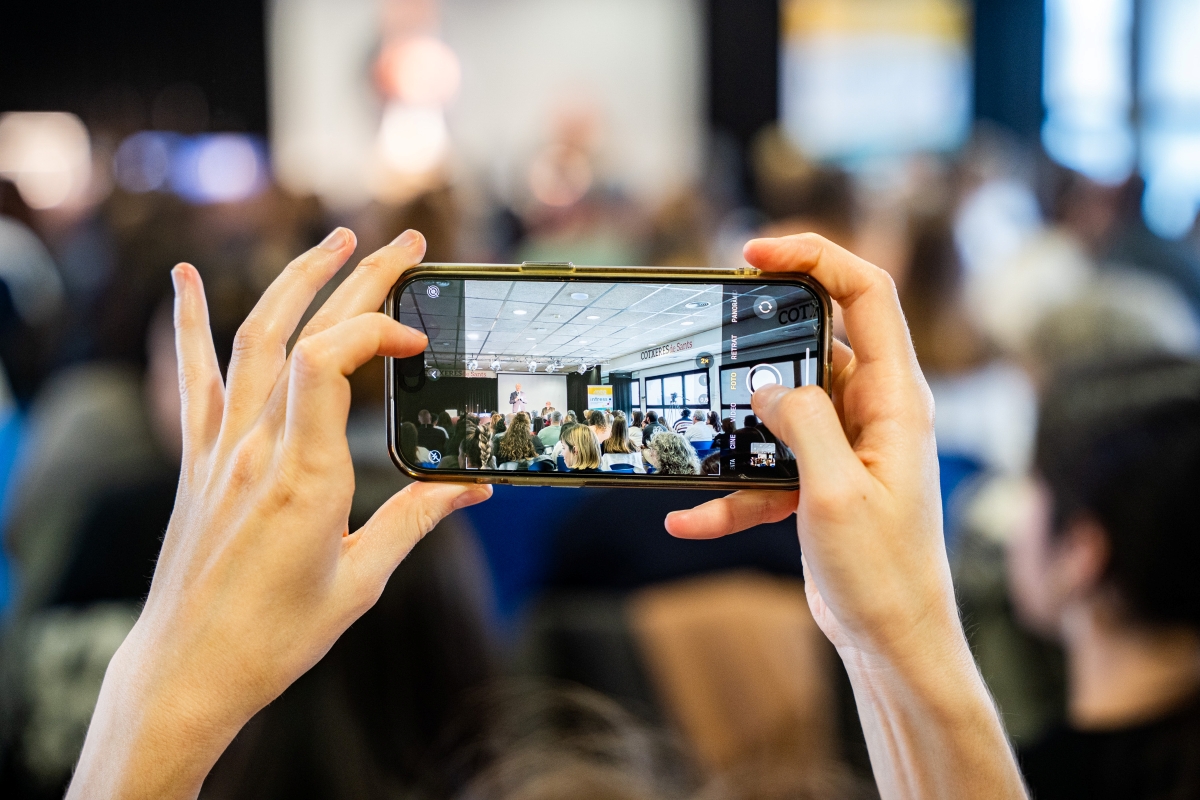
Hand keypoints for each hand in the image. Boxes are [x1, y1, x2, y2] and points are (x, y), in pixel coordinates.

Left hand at [68, 229, 490, 799]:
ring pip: (253, 338)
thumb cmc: (276, 635)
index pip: (330, 360)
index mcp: (305, 476)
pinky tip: (183, 277)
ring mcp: (221, 447)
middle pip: (303, 331)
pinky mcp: (198, 459)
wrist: (188, 669)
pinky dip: (186, 321)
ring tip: (337, 240)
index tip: (420, 341)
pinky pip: (192, 377)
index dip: (378, 329)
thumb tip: (473, 488)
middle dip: (359, 278)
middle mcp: (257, 448)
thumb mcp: (362, 581)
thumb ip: (416, 521)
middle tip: (406, 244)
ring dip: (296, 280)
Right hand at [666, 233, 946, 659]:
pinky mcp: (823, 477)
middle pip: (817, 341)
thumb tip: (767, 388)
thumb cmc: (884, 572)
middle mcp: (876, 411)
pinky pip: (769, 465)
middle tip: (716, 334)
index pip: (866, 295)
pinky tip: (691, 519)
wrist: (892, 640)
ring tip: (698, 444)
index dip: (816, 257)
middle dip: (762, 342)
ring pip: (783, 407)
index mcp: (897, 400)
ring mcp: (848, 444)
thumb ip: (802, 423)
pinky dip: (733, 490)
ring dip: (739, 431)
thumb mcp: (835, 491)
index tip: (756, 253)